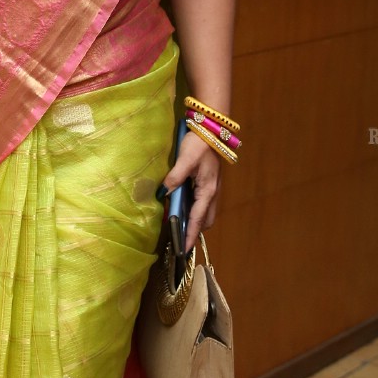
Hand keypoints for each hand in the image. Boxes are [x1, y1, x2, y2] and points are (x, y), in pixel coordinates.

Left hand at [162, 134, 220, 252]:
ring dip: (195, 220)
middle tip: (179, 236)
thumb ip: (175, 177)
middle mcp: (213, 192)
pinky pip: (203, 202)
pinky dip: (194, 209)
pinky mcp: (209, 182)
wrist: (212, 128)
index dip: (190, 235)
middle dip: (195, 230)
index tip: (184, 249)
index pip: (198, 219)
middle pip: (205, 220)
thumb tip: (164, 192)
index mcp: (208, 190)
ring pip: (205, 212)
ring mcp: (212, 188)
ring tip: (178, 224)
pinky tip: (181, 205)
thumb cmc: (199, 144)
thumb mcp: (185, 160)